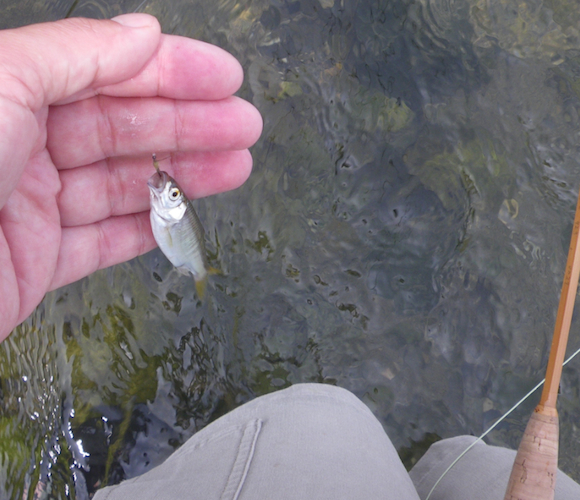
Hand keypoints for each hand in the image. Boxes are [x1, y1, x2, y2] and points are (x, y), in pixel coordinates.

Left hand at [0, 14, 262, 340]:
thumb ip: (75, 55)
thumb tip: (142, 34)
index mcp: (7, 94)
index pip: (105, 72)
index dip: (171, 71)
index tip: (225, 79)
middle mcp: (19, 146)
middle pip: (123, 128)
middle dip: (191, 124)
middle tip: (243, 126)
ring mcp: (31, 207)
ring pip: (123, 184)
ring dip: (183, 176)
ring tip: (235, 168)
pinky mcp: (37, 261)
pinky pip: (104, 240)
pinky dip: (149, 228)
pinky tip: (185, 216)